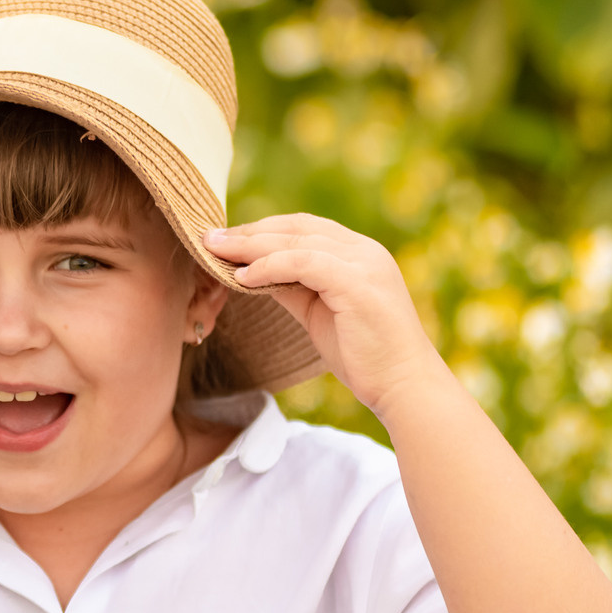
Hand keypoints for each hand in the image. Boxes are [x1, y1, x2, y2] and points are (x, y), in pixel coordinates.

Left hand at [204, 216, 450, 417]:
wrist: (403, 384)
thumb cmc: (363, 355)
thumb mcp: (318, 312)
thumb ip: (292, 286)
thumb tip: (252, 272)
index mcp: (359, 253)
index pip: (304, 227)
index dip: (262, 229)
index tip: (226, 239)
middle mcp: (364, 250)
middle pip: (296, 227)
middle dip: (249, 232)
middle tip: (209, 238)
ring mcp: (364, 263)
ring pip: (296, 240)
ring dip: (251, 245)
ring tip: (216, 252)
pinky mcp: (357, 283)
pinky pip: (303, 262)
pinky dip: (269, 266)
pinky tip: (242, 277)